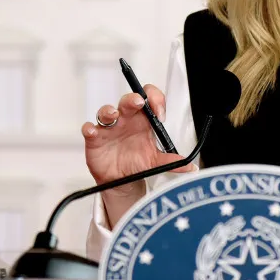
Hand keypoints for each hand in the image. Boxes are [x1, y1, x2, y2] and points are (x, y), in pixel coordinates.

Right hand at [81, 85, 193, 225]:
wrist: (122, 180)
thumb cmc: (137, 162)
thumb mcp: (156, 162)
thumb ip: (172, 162)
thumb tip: (190, 166)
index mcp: (143, 120)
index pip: (149, 99)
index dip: (155, 99)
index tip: (160, 112)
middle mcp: (126, 120)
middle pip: (128, 101)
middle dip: (133, 99)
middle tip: (139, 102)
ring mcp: (109, 128)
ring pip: (106, 112)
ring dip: (109, 111)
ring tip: (114, 115)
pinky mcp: (95, 139)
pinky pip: (89, 129)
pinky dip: (89, 128)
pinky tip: (92, 130)